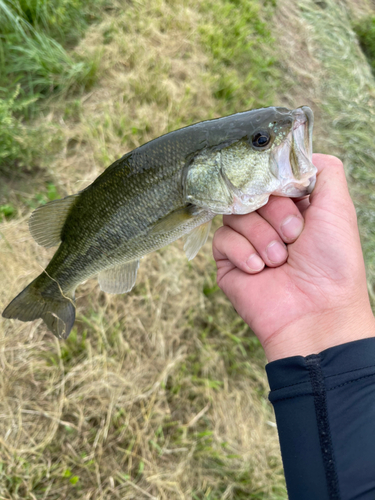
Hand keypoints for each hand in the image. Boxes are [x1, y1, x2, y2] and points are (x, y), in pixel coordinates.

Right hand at [213, 154, 374, 360]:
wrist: (315, 313)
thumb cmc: (333, 262)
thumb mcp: (338, 207)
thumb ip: (325, 170)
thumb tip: (298, 153)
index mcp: (293, 206)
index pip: (270, 176)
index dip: (278, 182)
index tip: (290, 195)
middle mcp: (268, 221)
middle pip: (250, 191)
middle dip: (276, 213)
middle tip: (294, 236)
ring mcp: (247, 241)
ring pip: (235, 213)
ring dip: (262, 236)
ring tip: (279, 260)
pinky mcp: (228, 261)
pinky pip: (222, 239)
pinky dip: (244, 253)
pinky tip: (260, 270)